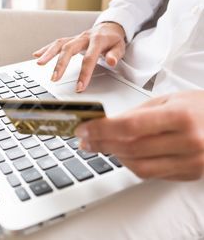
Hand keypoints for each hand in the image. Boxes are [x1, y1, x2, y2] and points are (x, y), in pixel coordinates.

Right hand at [33, 22, 125, 91]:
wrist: (110, 27)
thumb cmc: (113, 40)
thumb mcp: (120, 47)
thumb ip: (115, 55)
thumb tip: (111, 61)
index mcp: (97, 40)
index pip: (89, 58)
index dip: (84, 73)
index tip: (79, 87)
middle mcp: (84, 38)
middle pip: (69, 49)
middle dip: (61, 64)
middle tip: (54, 78)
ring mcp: (76, 38)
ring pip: (60, 44)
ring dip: (48, 54)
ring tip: (39, 64)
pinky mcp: (70, 39)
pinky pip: (57, 43)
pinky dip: (46, 49)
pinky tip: (37, 55)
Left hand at [75, 91, 203, 180]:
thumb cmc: (201, 108)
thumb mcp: (170, 100)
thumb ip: (138, 113)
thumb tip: (107, 124)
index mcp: (181, 117)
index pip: (130, 126)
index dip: (101, 129)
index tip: (83, 129)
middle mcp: (187, 143)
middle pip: (130, 148)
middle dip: (101, 144)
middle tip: (84, 140)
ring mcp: (190, 162)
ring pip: (138, 167)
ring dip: (114, 156)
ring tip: (100, 146)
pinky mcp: (189, 174)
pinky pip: (151, 175)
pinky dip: (131, 165)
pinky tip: (122, 154)